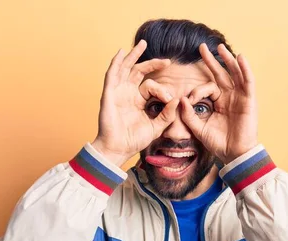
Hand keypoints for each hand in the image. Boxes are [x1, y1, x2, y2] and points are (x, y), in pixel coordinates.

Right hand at [93, 40, 179, 166]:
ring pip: (125, 68)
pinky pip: (111, 75)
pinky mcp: (109, 94)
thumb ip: (167, 114)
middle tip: (166, 60)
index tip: (169, 97)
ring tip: (143, 44)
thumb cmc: (134, 140)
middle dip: (151, 63)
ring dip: (133, 55)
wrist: (119, 149)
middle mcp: (127, 93)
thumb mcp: (156, 126)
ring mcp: (117, 92)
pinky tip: (121, 52)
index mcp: (138, 101)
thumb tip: (178, 100)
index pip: (150, 86)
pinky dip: (116, 63)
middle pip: (138, 71)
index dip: (162, 89)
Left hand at [180, 43, 258, 163]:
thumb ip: (188, 115)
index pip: (208, 87)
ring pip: (235, 74)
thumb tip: (180, 100)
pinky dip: (245, 69)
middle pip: (221, 74)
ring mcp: (240, 98)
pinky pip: (248, 82)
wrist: (235, 155)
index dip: (197, 91)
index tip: (188, 99)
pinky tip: (240, 57)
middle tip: (201, 47)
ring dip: (228, 60)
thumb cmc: (219, 144)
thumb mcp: (199, 129)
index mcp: (219, 103)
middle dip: (212, 61)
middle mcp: (230, 98)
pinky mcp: (249, 101)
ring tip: (220, 47)